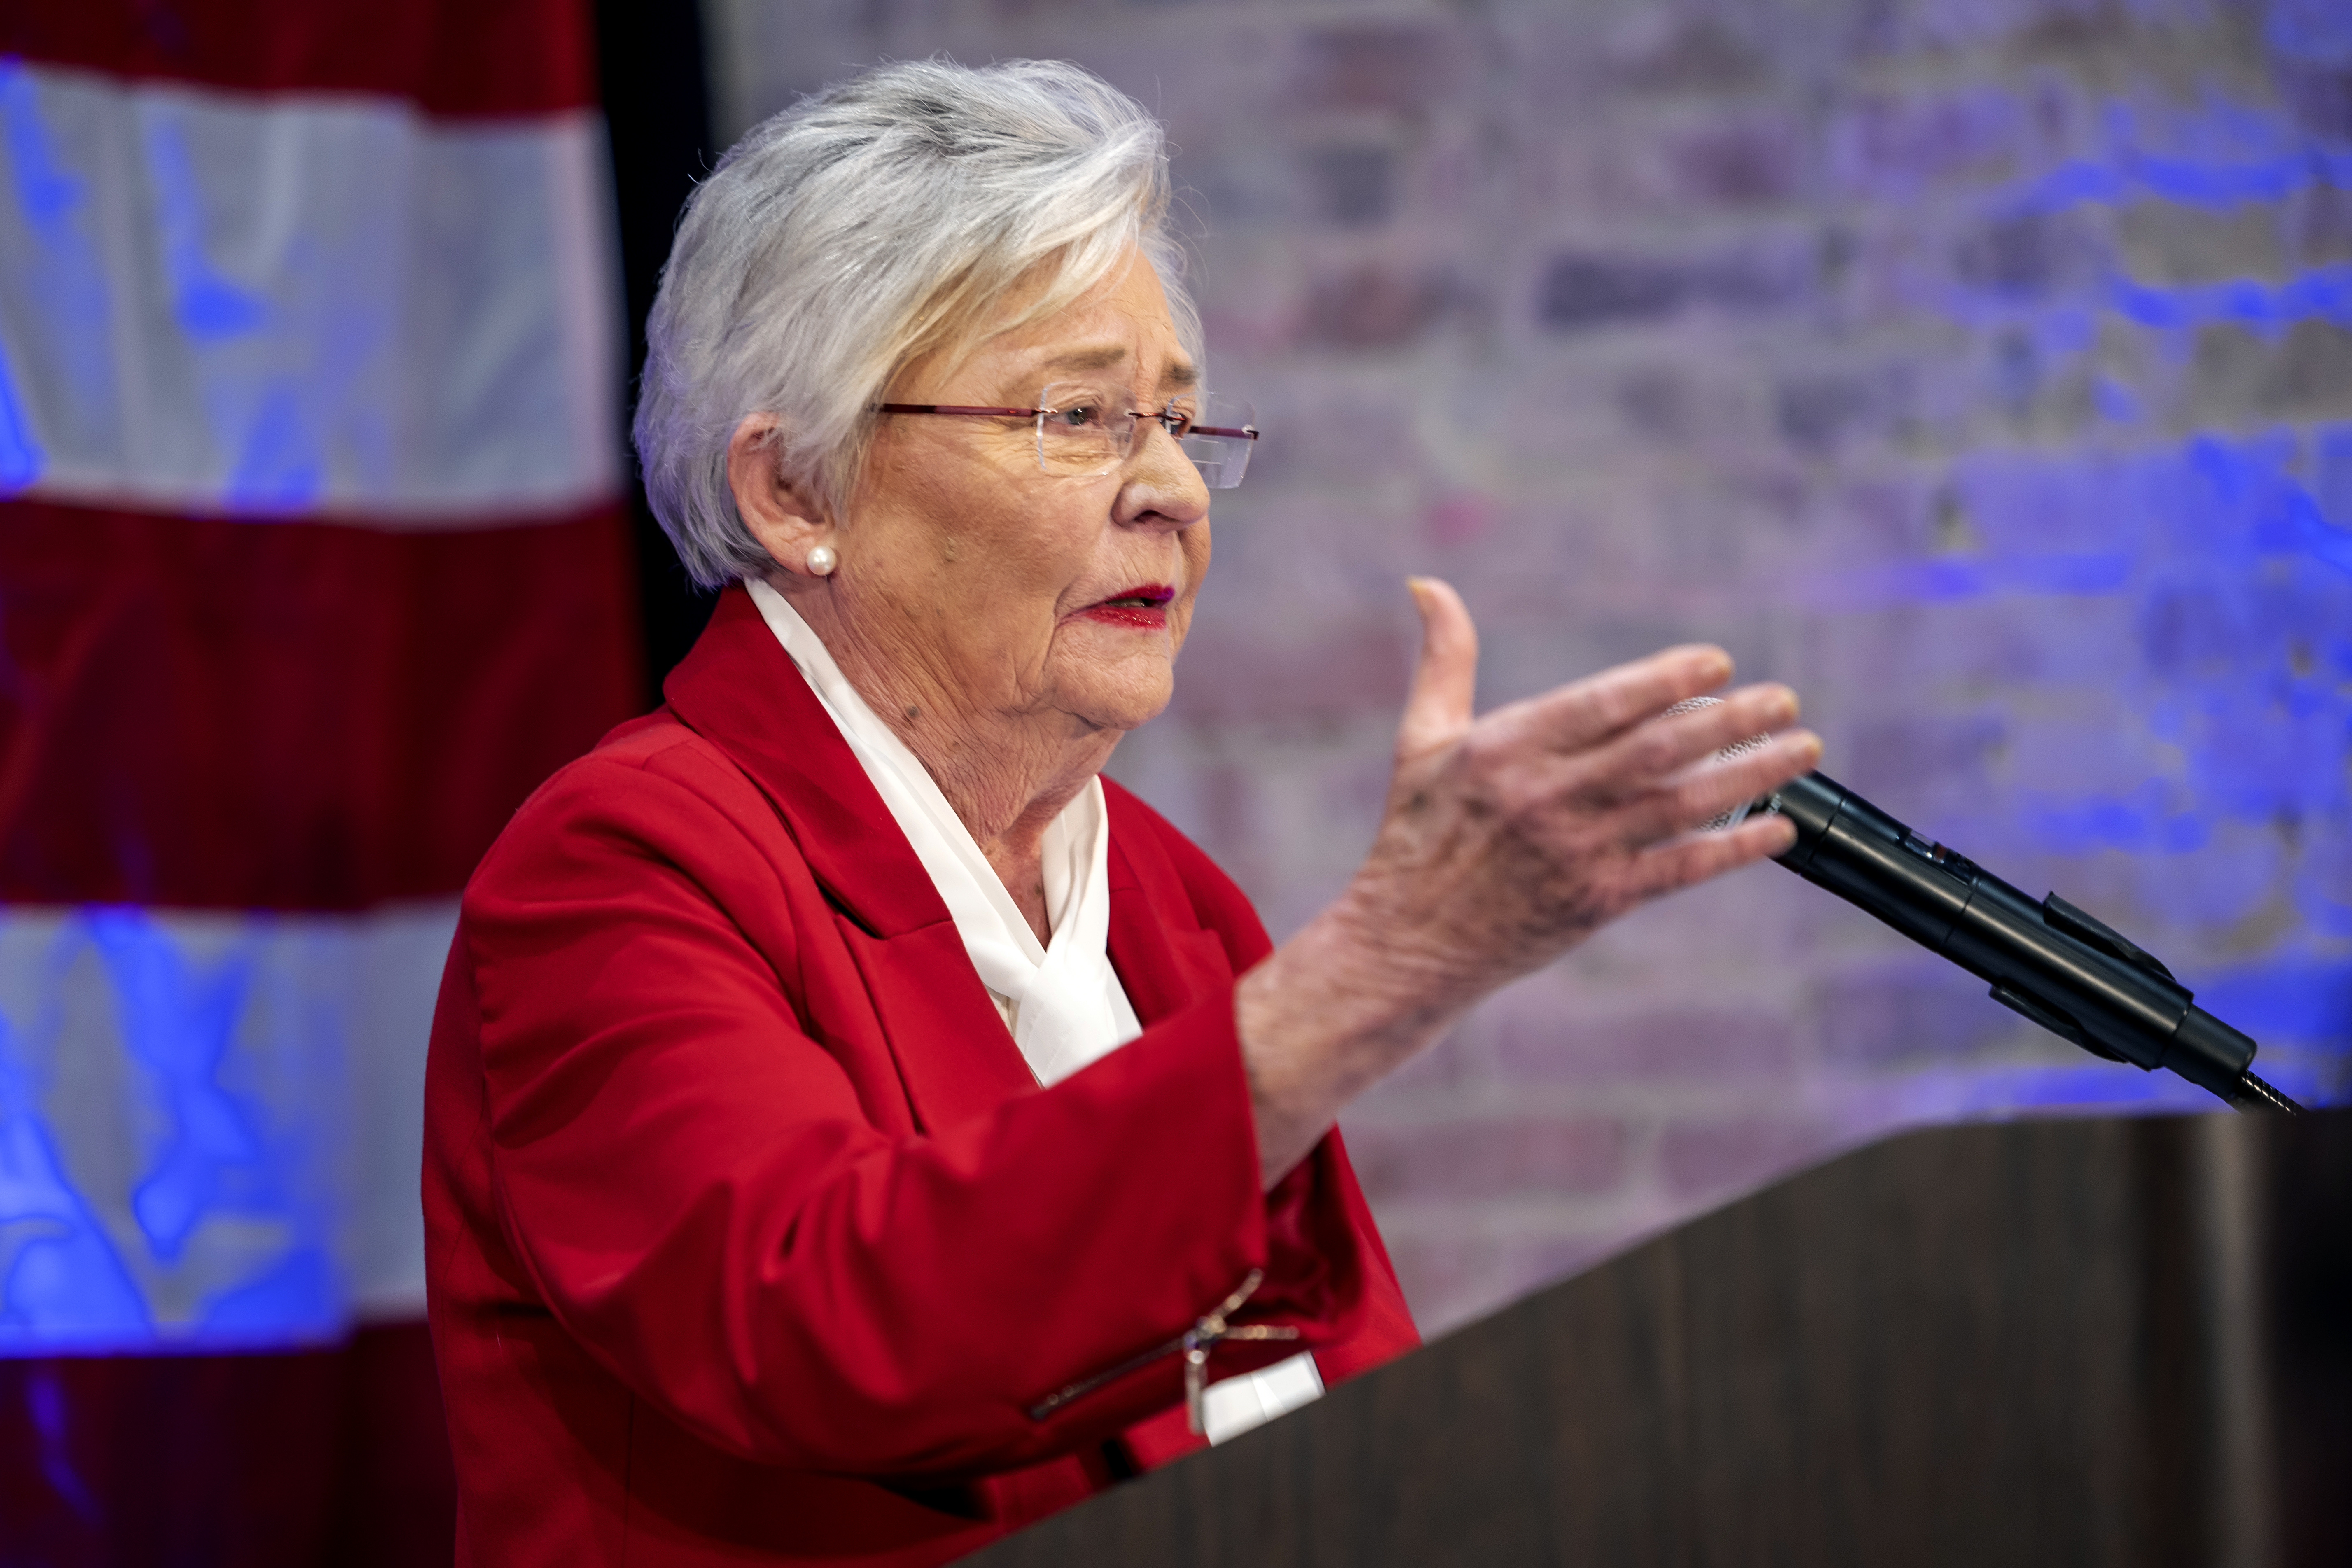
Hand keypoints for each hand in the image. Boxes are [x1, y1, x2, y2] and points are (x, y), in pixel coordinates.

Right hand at [1236, 578, 1820, 1184]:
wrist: (1406, 943)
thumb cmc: (1416, 834)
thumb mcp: (1420, 740)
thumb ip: (1443, 659)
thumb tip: (1427, 583)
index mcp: (1505, 749)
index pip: (1602, 703)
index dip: (1666, 679)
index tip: (1719, 662)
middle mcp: (1545, 798)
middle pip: (1657, 750)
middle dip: (1731, 720)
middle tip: (1785, 698)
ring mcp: (1575, 853)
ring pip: (1681, 805)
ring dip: (1751, 774)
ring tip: (1802, 746)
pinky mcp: (1596, 902)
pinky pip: (1679, 870)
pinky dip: (1733, 848)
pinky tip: (1779, 827)